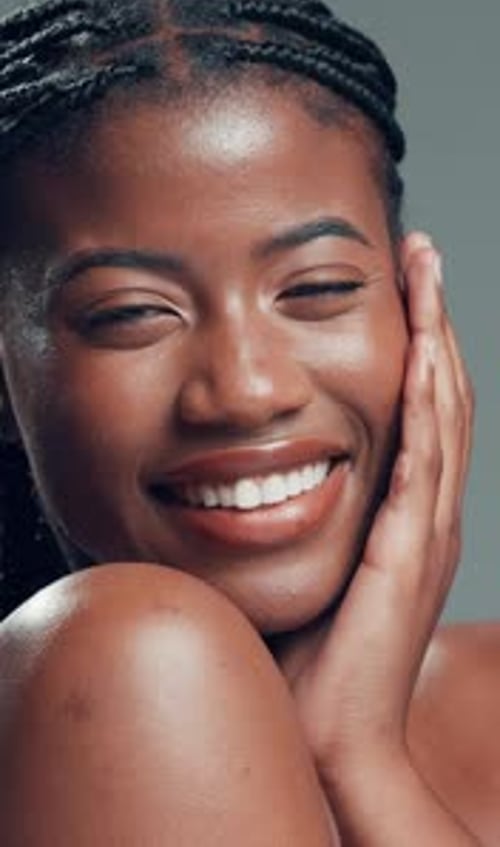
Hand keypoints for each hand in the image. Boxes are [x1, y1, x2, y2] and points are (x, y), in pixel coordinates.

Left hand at [289, 233, 475, 841]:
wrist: (330, 733)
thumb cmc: (312, 650)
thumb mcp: (312, 560)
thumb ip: (304, 510)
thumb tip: (260, 469)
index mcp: (409, 514)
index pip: (423, 411)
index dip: (419, 344)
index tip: (404, 287)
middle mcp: (429, 514)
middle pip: (444, 396)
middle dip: (434, 320)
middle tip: (424, 255)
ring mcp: (427, 531)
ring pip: (445, 414)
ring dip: (436, 341)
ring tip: (428, 276)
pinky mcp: (411, 552)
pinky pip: (426, 462)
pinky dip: (428, 404)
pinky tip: (422, 355)